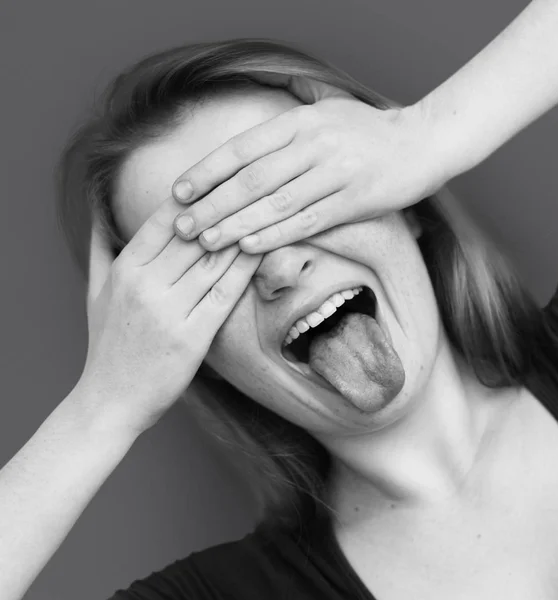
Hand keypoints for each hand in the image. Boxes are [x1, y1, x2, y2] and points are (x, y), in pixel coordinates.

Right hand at [78, 199, 261, 434]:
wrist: (109, 401)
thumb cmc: (106, 343)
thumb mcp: (95, 291)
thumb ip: (100, 247)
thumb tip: (97, 209)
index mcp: (125, 269)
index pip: (165, 219)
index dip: (196, 196)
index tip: (222, 177)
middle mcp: (145, 284)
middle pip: (194, 234)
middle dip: (226, 207)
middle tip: (256, 185)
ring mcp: (168, 310)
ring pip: (213, 260)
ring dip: (242, 232)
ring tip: (267, 209)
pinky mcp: (191, 337)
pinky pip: (224, 293)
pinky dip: (245, 268)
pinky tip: (263, 250)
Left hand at [170, 76, 455, 253]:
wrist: (423, 142)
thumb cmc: (367, 133)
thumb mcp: (324, 116)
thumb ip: (286, 133)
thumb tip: (244, 152)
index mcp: (300, 122)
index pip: (242, 148)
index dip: (207, 171)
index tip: (179, 192)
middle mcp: (313, 145)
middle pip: (251, 179)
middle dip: (212, 204)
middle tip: (182, 226)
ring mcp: (335, 173)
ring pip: (275, 203)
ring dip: (236, 224)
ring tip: (205, 242)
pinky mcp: (354, 200)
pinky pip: (307, 221)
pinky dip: (275, 235)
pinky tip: (248, 247)